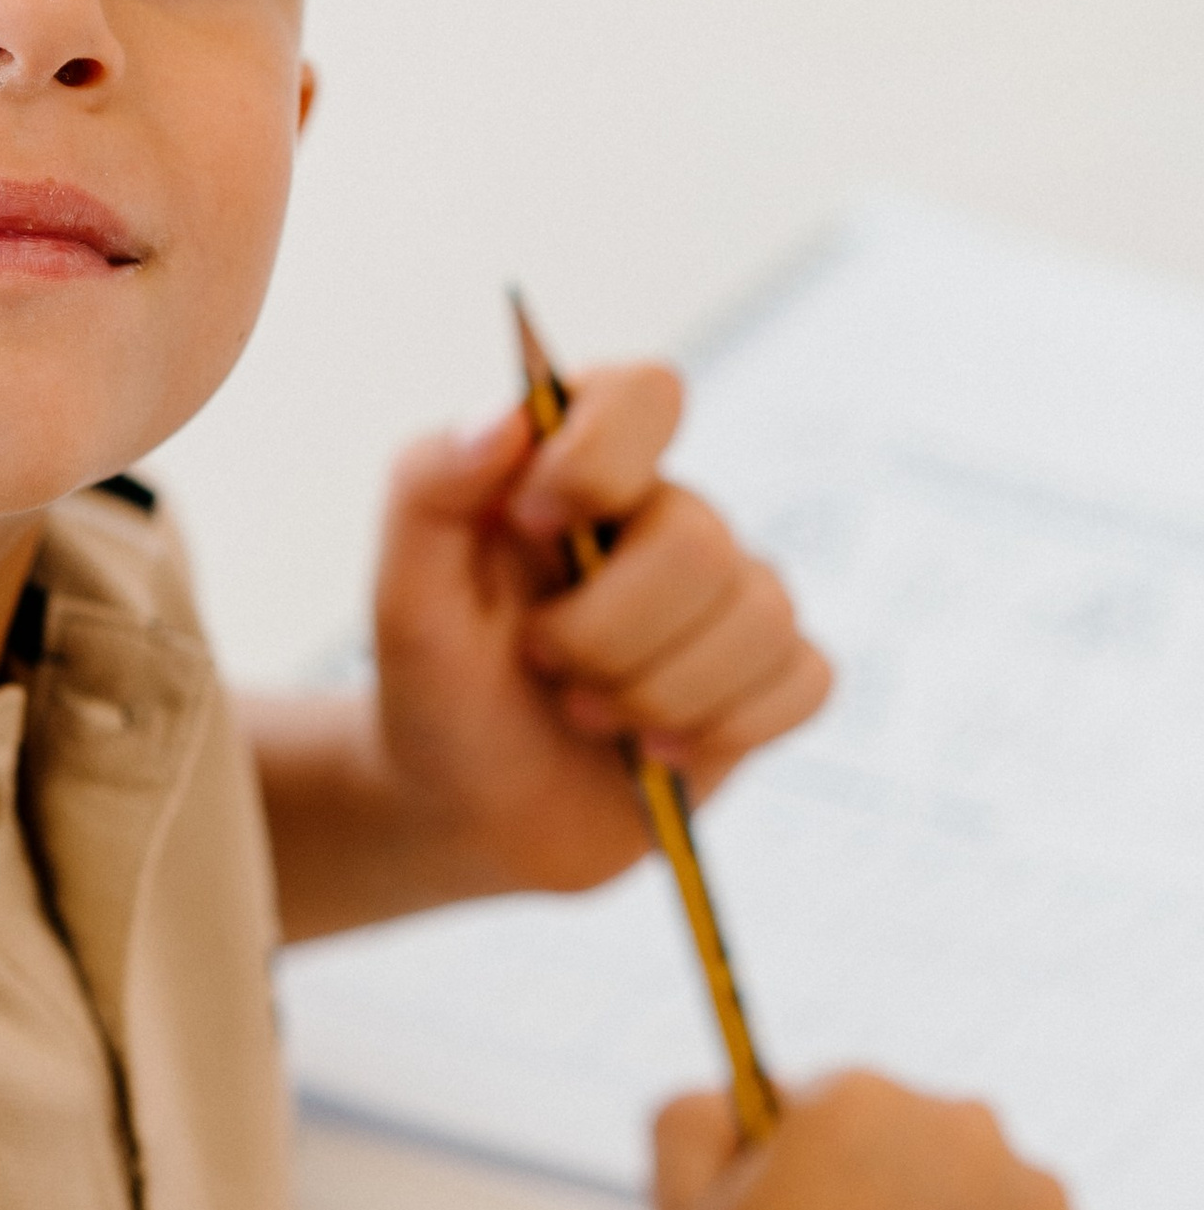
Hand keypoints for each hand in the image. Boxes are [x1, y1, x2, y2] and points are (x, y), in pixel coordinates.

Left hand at [370, 360, 831, 897]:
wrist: (473, 814)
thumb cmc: (441, 692)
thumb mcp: (404, 594)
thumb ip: (431, 484)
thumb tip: (510, 415)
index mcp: (580, 474)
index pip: (644, 395)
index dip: (599, 458)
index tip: (532, 524)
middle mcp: (665, 520)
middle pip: (697, 541)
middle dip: (602, 633)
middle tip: (544, 665)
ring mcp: (728, 598)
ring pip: (758, 617)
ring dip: (652, 693)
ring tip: (586, 716)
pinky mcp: (769, 678)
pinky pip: (806, 680)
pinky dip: (723, 729)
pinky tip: (656, 750)